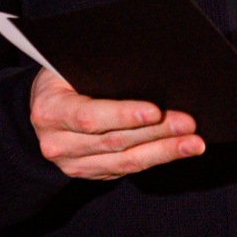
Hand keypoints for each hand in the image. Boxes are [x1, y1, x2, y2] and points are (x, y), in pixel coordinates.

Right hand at [30, 68, 204, 178]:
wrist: (42, 106)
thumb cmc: (62, 76)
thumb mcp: (68, 65)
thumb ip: (98, 68)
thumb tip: (146, 64)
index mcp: (49, 111)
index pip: (89, 117)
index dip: (123, 115)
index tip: (155, 111)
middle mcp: (58, 143)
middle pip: (115, 141)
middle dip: (156, 132)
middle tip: (188, 123)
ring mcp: (74, 163)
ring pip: (126, 161)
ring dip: (164, 151)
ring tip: (193, 142)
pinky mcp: (91, 172)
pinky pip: (128, 169)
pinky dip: (157, 158)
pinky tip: (179, 149)